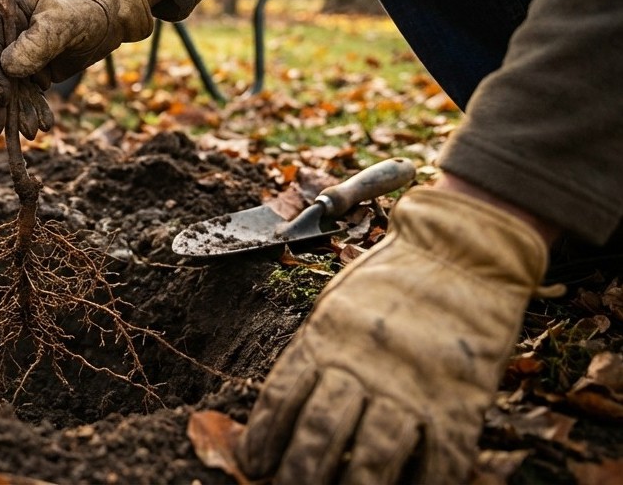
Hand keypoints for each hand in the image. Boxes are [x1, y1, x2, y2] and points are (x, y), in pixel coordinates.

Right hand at [0, 0, 154, 136]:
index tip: (2, 96)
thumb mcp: (62, 20)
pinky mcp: (35, 69)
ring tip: (32, 132)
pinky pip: (29, 93)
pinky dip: (33, 110)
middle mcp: (7, 34)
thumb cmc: (87, 4)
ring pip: (11, 87)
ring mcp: (20, 53)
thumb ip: (35, 44)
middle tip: (0, 126)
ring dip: (18, 110)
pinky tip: (44, 125)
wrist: (115, 11)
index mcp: (5, 11)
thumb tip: (8, 69)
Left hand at [237, 187, 548, 483]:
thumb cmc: (392, 281)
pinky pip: (438, 460)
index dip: (264, 436)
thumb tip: (289, 408)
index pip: (281, 396)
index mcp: (325, 339)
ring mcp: (411, 387)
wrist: (462, 253)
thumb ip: (316, 354)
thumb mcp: (336, 308)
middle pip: (322, 432)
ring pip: (373, 454)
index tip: (253, 464)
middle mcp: (361, 366)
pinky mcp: (458, 402)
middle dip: (301, 470)